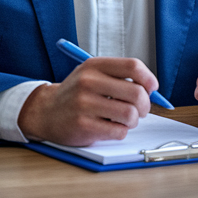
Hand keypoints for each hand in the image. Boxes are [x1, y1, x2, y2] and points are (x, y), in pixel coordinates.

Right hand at [17, 57, 157, 146]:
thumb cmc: (76, 94)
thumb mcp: (92, 74)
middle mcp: (88, 82)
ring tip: (124, 120)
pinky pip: (118, 132)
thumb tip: (151, 87)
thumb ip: (118, 76)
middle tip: (140, 110)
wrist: (45, 112)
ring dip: (133, 121)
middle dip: (145, 105)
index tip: (152, 88)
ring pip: (130, 115)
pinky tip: (110, 127)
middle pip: (136, 93)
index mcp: (94, 66)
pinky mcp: (83, 125)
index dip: (148, 78)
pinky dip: (120, 132)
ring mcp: (85, 104)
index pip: (133, 66)